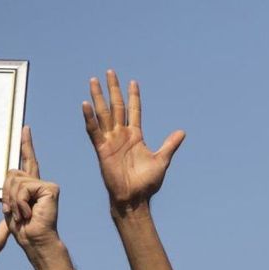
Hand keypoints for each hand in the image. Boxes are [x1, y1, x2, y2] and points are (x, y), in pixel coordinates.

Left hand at [3, 128, 60, 253]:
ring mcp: (47, 185)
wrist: (35, 240)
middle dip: (6, 192)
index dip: (25, 145)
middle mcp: (40, 183)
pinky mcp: (50, 189)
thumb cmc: (22, 228)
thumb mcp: (10, 203)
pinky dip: (21, 201)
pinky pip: (24, 186)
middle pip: (12, 172)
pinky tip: (28, 213)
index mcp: (30, 186)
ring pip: (15, 180)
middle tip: (14, 211)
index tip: (24, 129)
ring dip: (12, 200)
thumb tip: (11, 171)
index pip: (27, 161)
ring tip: (21, 214)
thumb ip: (10, 186)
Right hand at [83, 70, 184, 212]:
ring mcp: (110, 141)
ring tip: (94, 80)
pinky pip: (94, 131)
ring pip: (103, 114)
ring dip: (99, 97)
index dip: (133, 96)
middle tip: (110, 72)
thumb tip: (182, 132)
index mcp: (135, 136)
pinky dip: (89, 118)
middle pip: (116, 107)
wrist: (135, 198)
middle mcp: (121, 135)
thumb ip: (170, 145)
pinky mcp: (102, 149)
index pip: (134, 111)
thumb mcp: (162, 160)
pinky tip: (86, 104)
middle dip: (113, 89)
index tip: (133, 81)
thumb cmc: (147, 182)